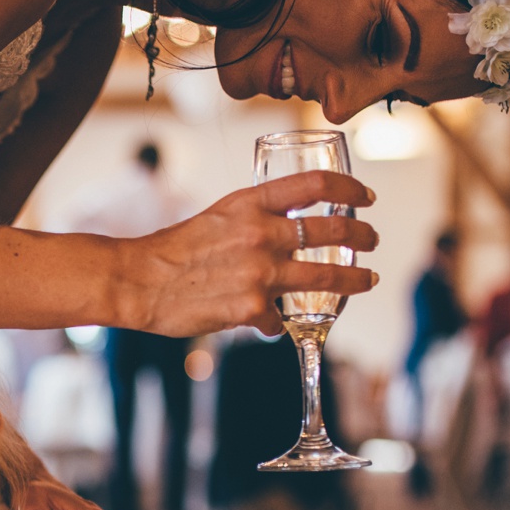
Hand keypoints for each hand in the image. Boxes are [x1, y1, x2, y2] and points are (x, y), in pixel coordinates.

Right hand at [121, 170, 378, 336]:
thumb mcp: (217, 218)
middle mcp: (260, 233)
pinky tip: (268, 324)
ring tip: (367, 280)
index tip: (364, 197)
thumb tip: (283, 240)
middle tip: (372, 239)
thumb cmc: (172, 251)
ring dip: (354, 280)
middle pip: (332, 229)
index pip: (314, 185)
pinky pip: (279, 318)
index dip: (348, 188)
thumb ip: (252, 222)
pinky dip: (274, 322)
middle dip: (362, 234)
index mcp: (250, 204)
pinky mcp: (251, 308)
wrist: (137, 282)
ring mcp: (259, 272)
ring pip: (326, 276)